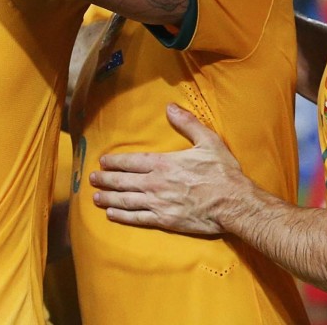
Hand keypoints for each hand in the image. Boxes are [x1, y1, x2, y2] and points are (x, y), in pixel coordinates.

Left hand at [90, 103, 248, 234]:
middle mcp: (156, 183)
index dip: (115, 162)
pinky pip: (138, 218)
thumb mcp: (208, 141)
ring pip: (126, 201)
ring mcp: (158, 203)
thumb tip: (170, 107)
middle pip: (123, 181)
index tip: (102, 162)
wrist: (234, 203)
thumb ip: (187, 123)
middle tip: (91, 179)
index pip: (131, 161)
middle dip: (105, 180)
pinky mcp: (165, 220)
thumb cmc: (222, 172)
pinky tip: (111, 215)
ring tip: (95, 197)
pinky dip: (122, 216)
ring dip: (108, 198)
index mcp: (164, 163)